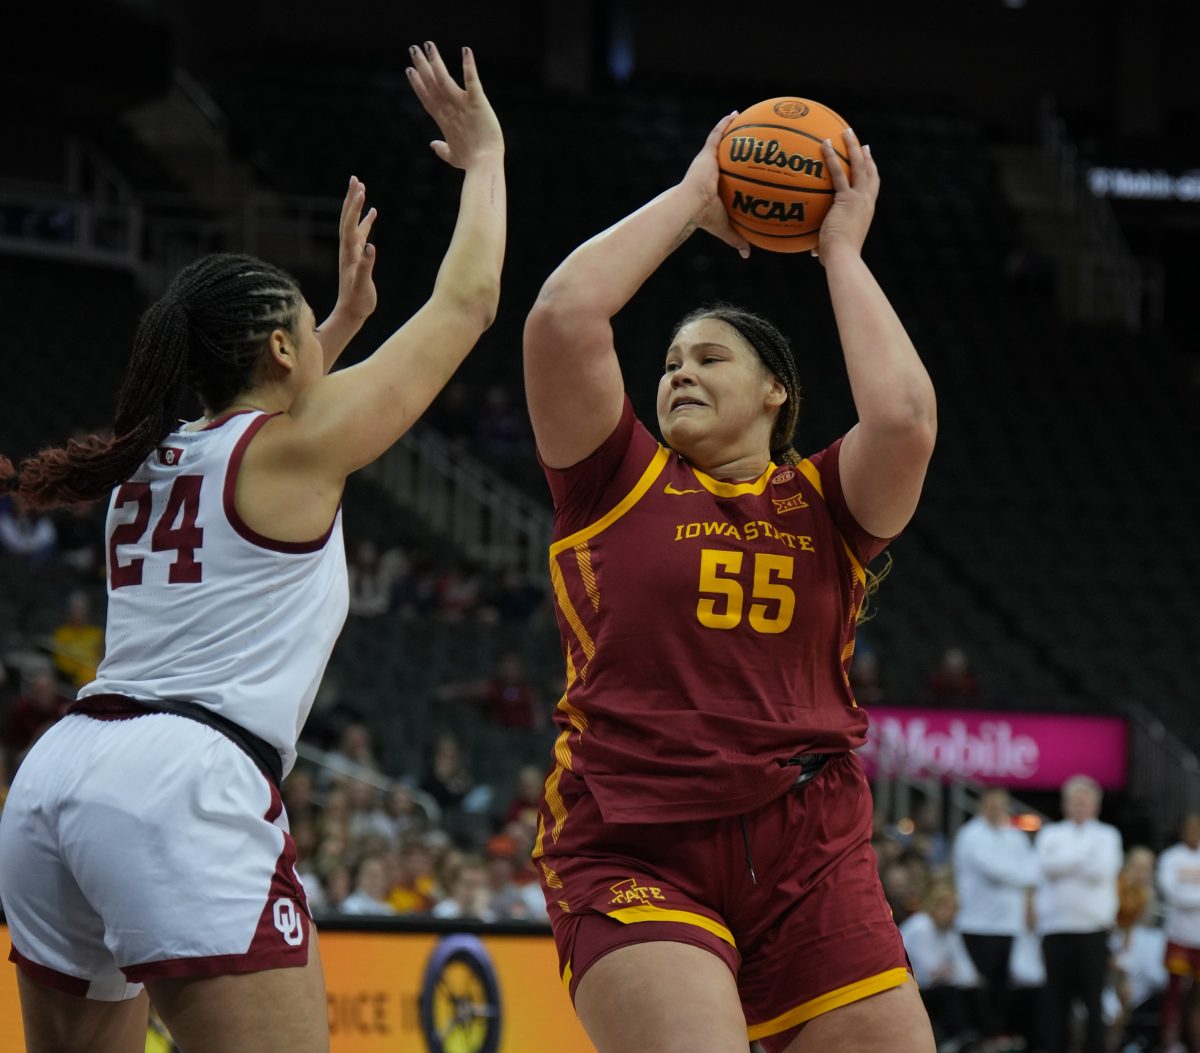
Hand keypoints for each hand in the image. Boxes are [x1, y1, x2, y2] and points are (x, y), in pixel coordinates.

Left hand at [335, 175, 377, 320]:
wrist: (351, 312)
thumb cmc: (358, 301)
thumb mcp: (363, 285)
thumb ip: (366, 266)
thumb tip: (370, 247)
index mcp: (349, 253)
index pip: (350, 225)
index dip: (354, 208)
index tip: (361, 190)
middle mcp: (348, 249)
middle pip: (347, 218)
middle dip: (351, 198)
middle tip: (355, 179)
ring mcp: (352, 251)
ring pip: (353, 222)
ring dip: (356, 205)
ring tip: (361, 187)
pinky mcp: (358, 256)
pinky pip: (361, 232)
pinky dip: (366, 220)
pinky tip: (372, 212)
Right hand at [406, 42, 502, 168]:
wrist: (484, 165)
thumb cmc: (471, 163)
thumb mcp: (453, 156)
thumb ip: (442, 149)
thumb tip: (433, 145)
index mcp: (443, 120)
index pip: (427, 98)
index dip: (418, 84)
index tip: (409, 70)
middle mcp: (449, 109)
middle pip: (431, 84)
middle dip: (422, 66)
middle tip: (413, 49)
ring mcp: (462, 105)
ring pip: (444, 78)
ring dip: (435, 60)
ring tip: (428, 45)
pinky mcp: (477, 103)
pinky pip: (472, 80)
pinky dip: (468, 65)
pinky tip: (466, 50)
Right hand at [681, 112, 750, 257]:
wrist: (690, 205)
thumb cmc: (704, 217)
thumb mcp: (725, 227)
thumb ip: (737, 239)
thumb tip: (747, 255)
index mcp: (711, 188)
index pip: (723, 177)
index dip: (732, 171)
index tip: (741, 167)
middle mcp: (708, 172)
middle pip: (722, 156)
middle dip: (732, 148)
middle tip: (745, 140)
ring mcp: (706, 161)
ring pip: (719, 142)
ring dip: (729, 130)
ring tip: (741, 118)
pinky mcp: (706, 154)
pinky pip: (717, 135)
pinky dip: (724, 124)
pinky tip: (735, 113)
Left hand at [813, 127, 878, 262]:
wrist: (843, 257)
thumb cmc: (837, 259)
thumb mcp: (831, 249)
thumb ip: (823, 245)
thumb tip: (813, 251)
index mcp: (865, 211)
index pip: (871, 188)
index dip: (871, 173)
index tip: (868, 160)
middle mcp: (866, 202)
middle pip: (870, 172)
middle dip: (866, 156)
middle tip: (862, 142)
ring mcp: (859, 198)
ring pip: (859, 166)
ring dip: (853, 146)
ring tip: (846, 130)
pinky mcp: (847, 198)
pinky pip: (838, 173)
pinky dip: (832, 157)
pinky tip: (824, 143)